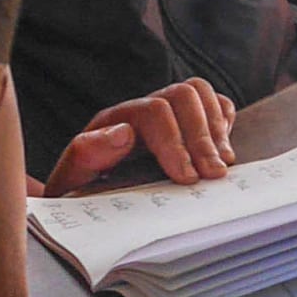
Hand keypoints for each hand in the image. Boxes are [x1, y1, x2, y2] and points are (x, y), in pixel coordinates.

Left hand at [30, 78, 236, 194]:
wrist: (87, 205)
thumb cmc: (82, 196)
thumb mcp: (72, 181)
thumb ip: (86, 155)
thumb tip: (123, 133)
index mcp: (112, 121)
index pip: (154, 112)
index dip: (175, 143)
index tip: (188, 178)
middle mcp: (140, 110)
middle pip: (182, 94)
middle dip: (202, 136)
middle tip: (214, 174)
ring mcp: (165, 112)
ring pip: (199, 91)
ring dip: (216, 128)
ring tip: (221, 164)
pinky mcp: (185, 121)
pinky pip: (213, 102)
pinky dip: (224, 121)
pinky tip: (221, 150)